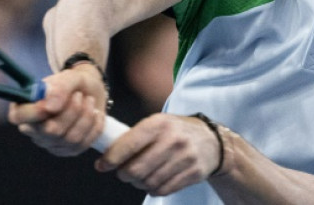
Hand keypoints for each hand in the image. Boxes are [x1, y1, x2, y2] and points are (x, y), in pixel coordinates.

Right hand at [7, 64, 107, 155]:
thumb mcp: (69, 77)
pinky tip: (96, 114)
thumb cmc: (73, 83)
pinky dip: (94, 126)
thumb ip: (60, 87)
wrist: (91, 91)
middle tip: (79, 95)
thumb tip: (50, 107)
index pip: (18, 116)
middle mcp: (33, 129)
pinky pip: (83, 144)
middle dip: (71, 111)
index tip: (50, 104)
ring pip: (70, 139)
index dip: (33, 113)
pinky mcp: (68, 150)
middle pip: (50, 131)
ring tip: (89, 101)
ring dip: (85, 117)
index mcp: (25, 107)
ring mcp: (50, 143)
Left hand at [95, 113, 221, 195]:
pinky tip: (153, 181)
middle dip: (124, 175)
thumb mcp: (157, 124)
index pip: (129, 144)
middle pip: (136, 169)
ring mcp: (184, 157)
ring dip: (138, 183)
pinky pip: (163, 189)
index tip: (102, 165)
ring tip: (139, 177)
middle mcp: (172, 139)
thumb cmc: (176, 132)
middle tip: (122, 173)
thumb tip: (106, 154)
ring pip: (148, 182)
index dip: (111, 158)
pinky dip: (153, 189)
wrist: (212, 140)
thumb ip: (134, 137)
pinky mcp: (193, 173)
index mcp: (159, 123)